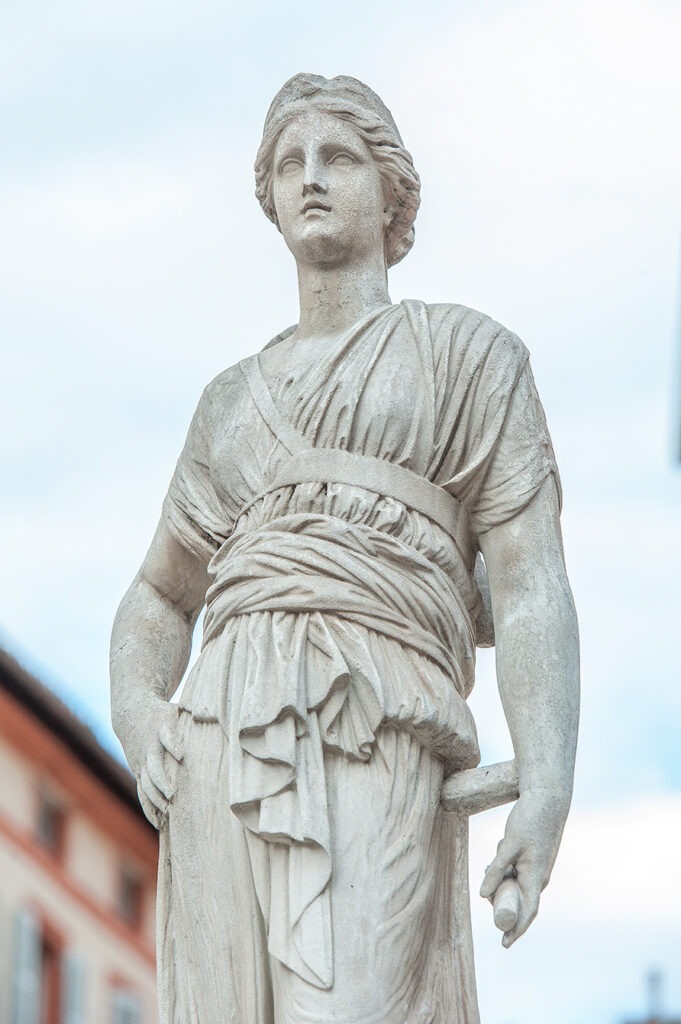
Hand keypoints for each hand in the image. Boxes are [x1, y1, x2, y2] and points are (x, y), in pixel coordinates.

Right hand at [116, 696, 184, 829]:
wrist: (131, 712)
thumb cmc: (162, 712)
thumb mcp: (175, 709)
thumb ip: (194, 713)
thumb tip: (216, 715)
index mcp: (161, 729)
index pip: (166, 736)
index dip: (173, 744)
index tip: (181, 754)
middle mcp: (149, 749)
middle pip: (153, 768)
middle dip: (162, 782)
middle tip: (173, 795)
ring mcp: (141, 762)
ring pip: (146, 785)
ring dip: (156, 799)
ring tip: (168, 813)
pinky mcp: (139, 772)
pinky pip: (142, 793)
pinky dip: (149, 808)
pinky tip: (159, 823)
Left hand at [479, 787, 569, 947]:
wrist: (548, 797)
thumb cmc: (530, 820)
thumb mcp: (509, 845)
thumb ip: (496, 869)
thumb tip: (483, 894)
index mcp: (536, 877)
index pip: (528, 913)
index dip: (516, 930)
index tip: (504, 944)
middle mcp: (539, 876)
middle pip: (519, 900)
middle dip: (502, 901)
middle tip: (487, 895)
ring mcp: (538, 866)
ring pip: (516, 882)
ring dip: (502, 880)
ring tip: (492, 864)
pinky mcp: (535, 856)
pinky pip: (518, 870)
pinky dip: (506, 866)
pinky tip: (500, 850)